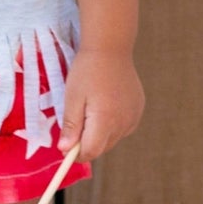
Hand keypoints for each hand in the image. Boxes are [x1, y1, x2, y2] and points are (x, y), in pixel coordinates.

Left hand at [59, 48, 143, 162]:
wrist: (111, 49)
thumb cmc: (87, 71)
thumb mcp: (72, 97)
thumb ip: (71, 126)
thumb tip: (65, 151)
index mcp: (106, 120)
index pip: (91, 152)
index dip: (75, 154)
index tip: (64, 147)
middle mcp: (124, 123)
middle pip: (102, 147)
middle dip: (86, 143)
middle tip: (74, 122)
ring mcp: (134, 117)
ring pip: (112, 139)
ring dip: (98, 134)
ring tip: (90, 108)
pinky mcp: (138, 111)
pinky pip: (121, 128)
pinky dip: (110, 125)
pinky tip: (104, 106)